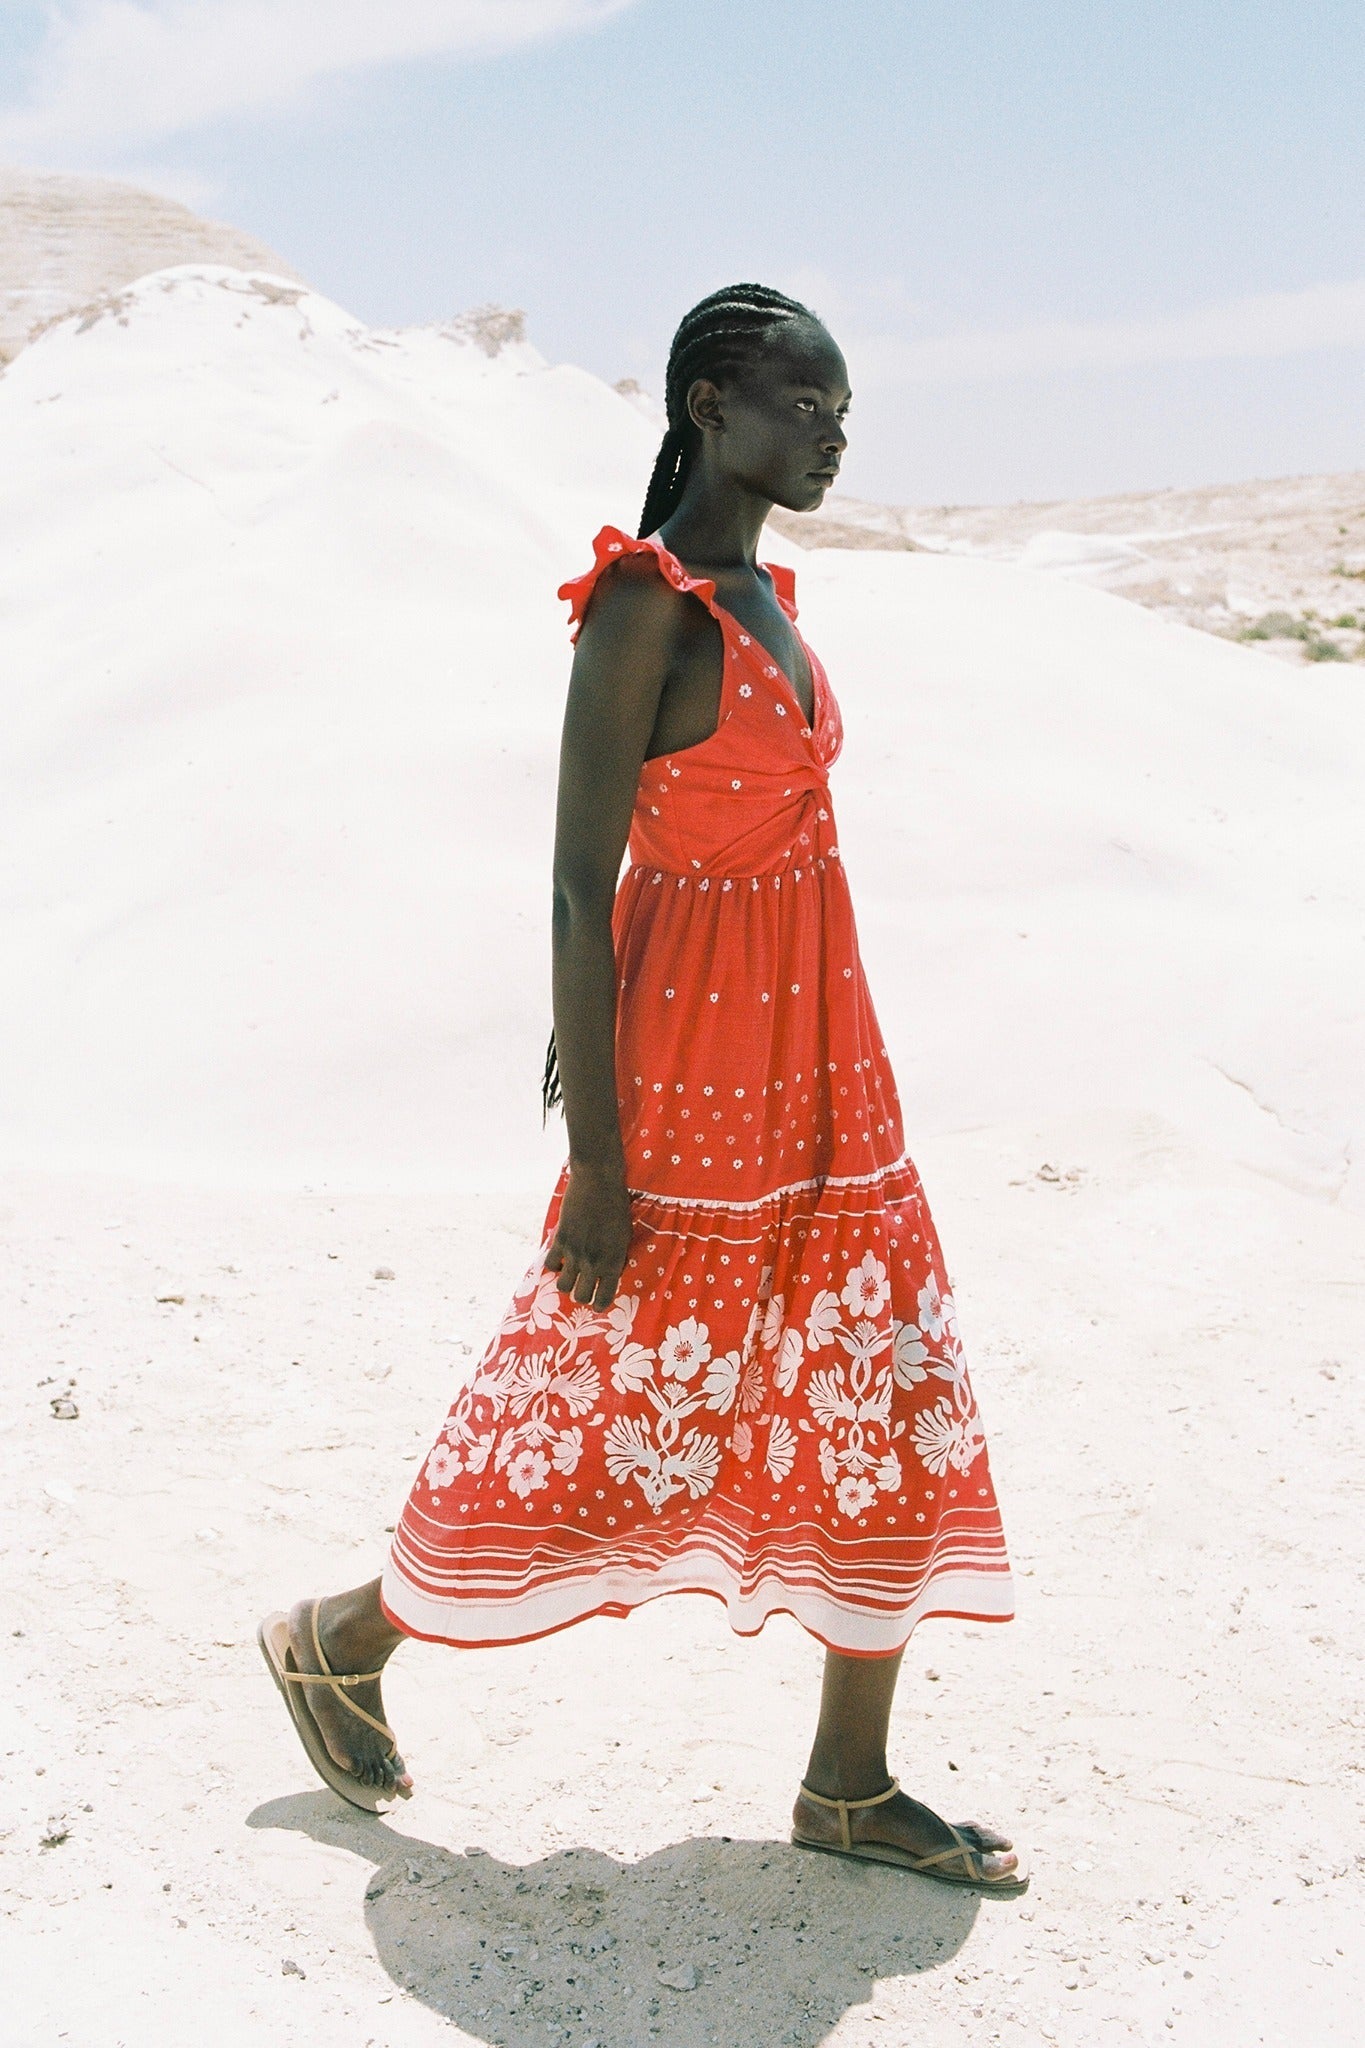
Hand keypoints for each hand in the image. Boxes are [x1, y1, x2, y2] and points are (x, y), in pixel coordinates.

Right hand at [544, 1162, 632, 1307]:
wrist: (598, 1182)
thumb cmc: (618, 1207)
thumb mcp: (625, 1236)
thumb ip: (617, 1257)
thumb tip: (612, 1272)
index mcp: (613, 1262)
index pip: (603, 1298)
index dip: (600, 1304)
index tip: (598, 1302)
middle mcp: (593, 1262)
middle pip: (580, 1296)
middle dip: (582, 1295)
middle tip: (584, 1287)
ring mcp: (574, 1252)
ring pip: (563, 1286)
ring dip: (567, 1283)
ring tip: (571, 1274)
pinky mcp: (559, 1240)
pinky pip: (550, 1265)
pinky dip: (554, 1265)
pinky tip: (560, 1258)